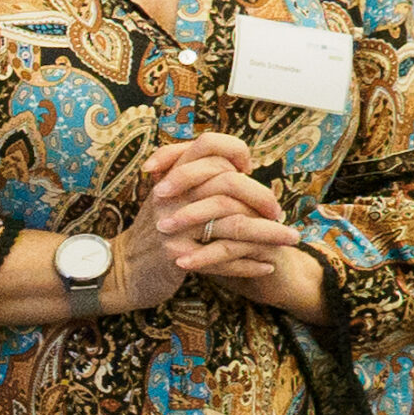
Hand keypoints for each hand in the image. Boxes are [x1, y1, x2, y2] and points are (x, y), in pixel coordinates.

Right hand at [109, 133, 287, 311]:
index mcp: (172, 174)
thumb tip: (239, 167)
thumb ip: (196, 180)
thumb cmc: (156, 233)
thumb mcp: (169, 198)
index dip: (236, 152)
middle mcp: (172, 194)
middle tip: (280, 213)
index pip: (209, 145)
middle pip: (229, 184)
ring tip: (289, 240)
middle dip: (262, 198)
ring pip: (233, 224)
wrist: (124, 270)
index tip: (250, 170)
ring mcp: (173, 223)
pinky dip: (248, 264)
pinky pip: (223, 257)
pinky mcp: (176, 254)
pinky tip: (266, 267)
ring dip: (267, 234)